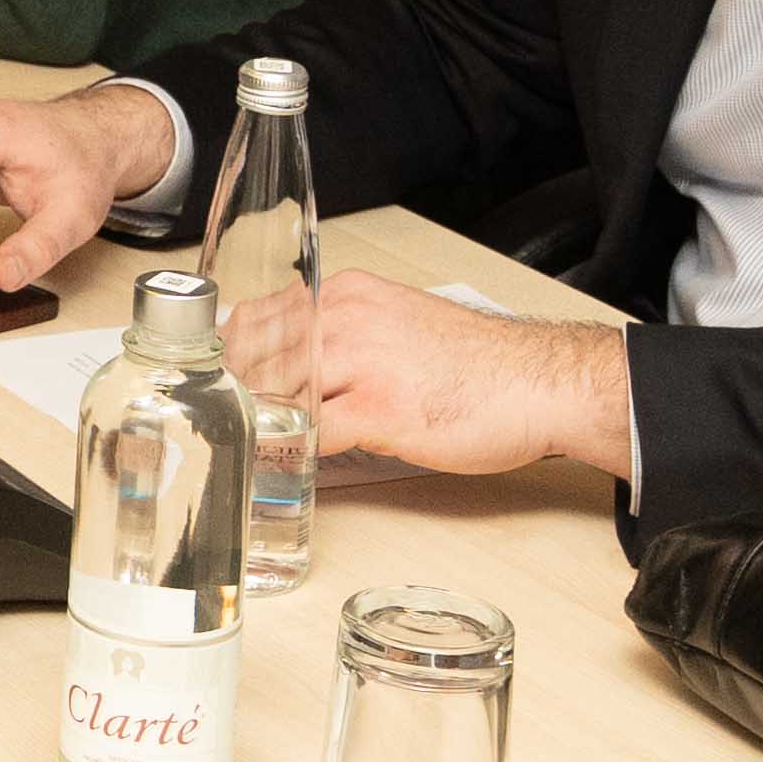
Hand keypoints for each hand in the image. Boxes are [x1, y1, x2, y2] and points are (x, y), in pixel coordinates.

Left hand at [244, 271, 637, 483]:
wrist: (540, 382)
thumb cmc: (479, 363)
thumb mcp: (397, 324)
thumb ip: (344, 338)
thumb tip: (294, 368)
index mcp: (346, 295)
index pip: (258, 320)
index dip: (234, 360)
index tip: (223, 389)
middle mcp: (345, 318)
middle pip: (257, 359)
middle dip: (238, 398)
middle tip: (224, 429)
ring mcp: (359, 362)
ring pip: (277, 394)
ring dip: (260, 426)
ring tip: (246, 452)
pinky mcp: (377, 408)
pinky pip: (311, 434)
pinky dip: (292, 454)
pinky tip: (285, 467)